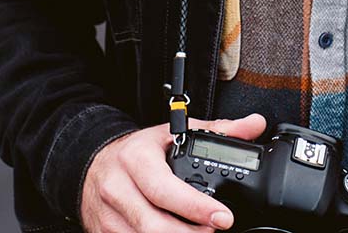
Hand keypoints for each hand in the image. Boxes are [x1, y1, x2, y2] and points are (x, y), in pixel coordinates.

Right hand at [81, 113, 266, 231]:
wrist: (93, 163)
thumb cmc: (138, 151)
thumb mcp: (172, 133)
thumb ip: (216, 129)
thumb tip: (254, 124)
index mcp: (136, 159)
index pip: (165, 188)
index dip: (195, 207)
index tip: (223, 217)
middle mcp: (118, 188)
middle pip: (154, 223)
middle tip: (216, 230)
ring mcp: (109, 216)